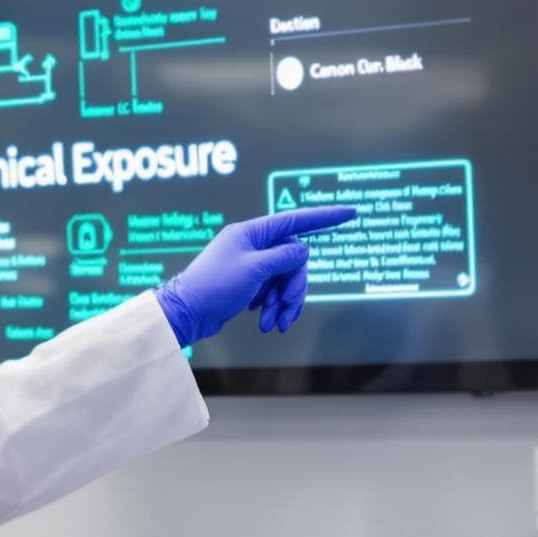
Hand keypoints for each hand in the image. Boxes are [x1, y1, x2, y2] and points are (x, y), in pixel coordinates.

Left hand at [155, 206, 357, 343]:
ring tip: (274, 323)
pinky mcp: (248, 283)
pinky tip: (264, 320)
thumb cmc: (215, 286)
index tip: (349, 213)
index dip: (324, 217)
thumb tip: (301, 250)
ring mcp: (251, 264)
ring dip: (283, 303)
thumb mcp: (255, 269)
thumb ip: (284, 257)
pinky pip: (273, 291)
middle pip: (293, 260)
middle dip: (294, 287)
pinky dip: (273, 306)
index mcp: (252, 233)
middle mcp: (252, 245)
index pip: (296, 220)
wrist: (188, 313)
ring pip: (284, 280)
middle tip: (286, 308)